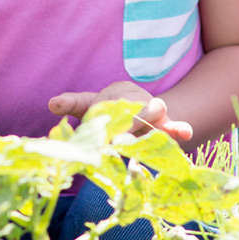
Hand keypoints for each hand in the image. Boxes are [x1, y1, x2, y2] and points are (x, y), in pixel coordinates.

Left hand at [48, 81, 192, 141]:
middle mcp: (134, 109)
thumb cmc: (107, 107)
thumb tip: (51, 103)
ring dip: (159, 126)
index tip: (100, 130)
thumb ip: (72, 103)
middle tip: (122, 139)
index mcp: (114, 103)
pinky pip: (175, 127)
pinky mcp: (164, 128)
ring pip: (157, 119)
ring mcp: (152, 118)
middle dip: (131, 126)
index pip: (109, 109)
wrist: (133, 100)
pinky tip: (187, 134)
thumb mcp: (88, 104)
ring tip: (164, 132)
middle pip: (135, 116)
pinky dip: (180, 129)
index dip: (105, 117)